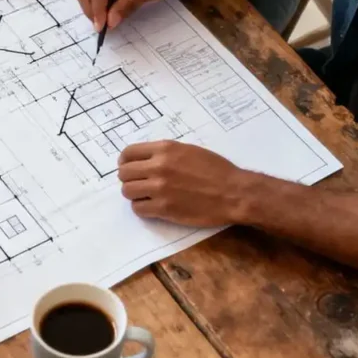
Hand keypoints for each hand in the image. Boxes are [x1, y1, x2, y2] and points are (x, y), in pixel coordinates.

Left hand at [118, 141, 247, 226]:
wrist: (233, 192)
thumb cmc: (216, 169)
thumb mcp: (188, 150)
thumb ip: (165, 153)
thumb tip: (146, 160)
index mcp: (164, 149)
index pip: (128, 153)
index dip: (125, 161)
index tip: (129, 167)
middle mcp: (158, 166)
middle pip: (124, 173)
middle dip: (128, 179)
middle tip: (138, 183)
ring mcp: (159, 188)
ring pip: (128, 191)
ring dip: (134, 194)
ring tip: (145, 196)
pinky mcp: (164, 208)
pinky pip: (138, 208)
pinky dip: (142, 208)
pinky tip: (152, 206)